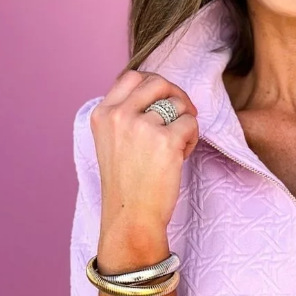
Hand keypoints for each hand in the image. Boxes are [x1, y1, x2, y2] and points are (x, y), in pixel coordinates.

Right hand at [90, 70, 198, 266]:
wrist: (131, 218)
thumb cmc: (126, 188)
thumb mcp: (111, 144)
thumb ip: (125, 118)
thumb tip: (156, 97)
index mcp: (102, 114)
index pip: (131, 77)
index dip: (154, 86)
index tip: (163, 101)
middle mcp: (119, 115)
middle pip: (158, 83)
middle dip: (176, 96)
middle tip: (184, 116)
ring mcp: (142, 126)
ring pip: (178, 104)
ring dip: (185, 122)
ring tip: (178, 148)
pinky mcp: (166, 141)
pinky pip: (191, 123)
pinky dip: (192, 139)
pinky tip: (182, 157)